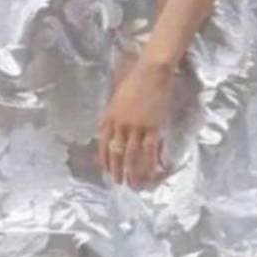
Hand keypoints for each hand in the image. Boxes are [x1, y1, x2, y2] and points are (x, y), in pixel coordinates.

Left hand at [96, 54, 175, 188]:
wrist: (152, 71)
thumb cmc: (135, 81)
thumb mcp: (116, 99)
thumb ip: (111, 116)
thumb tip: (106, 130)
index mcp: (109, 117)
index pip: (103, 144)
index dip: (104, 160)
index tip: (106, 170)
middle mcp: (120, 125)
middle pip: (116, 153)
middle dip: (116, 170)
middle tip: (118, 183)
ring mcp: (137, 127)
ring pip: (132, 156)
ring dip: (132, 172)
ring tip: (133, 185)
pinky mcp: (153, 127)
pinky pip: (150, 151)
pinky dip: (150, 164)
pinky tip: (152, 173)